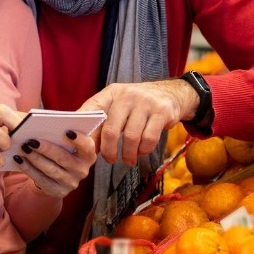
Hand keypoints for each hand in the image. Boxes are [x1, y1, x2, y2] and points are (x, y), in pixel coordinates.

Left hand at [17, 131, 96, 196]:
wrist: (61, 172)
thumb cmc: (63, 148)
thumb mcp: (69, 138)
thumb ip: (66, 127)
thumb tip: (51, 117)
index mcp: (88, 155)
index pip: (87, 147)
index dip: (79, 140)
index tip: (67, 131)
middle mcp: (82, 170)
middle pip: (63, 158)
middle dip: (46, 149)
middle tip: (31, 140)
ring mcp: (71, 183)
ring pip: (50, 170)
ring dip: (35, 158)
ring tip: (23, 148)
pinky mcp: (58, 191)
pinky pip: (41, 180)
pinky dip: (28, 169)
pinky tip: (19, 159)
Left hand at [79, 80, 196, 165]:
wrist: (170, 94)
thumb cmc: (136, 106)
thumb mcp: (118, 106)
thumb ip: (101, 121)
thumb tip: (83, 144)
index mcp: (111, 93)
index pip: (92, 110)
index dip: (86, 132)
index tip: (86, 149)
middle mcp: (127, 95)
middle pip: (111, 130)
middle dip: (109, 151)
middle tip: (110, 160)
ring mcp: (145, 102)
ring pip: (131, 137)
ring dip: (128, 154)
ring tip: (128, 159)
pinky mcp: (161, 111)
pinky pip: (149, 138)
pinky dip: (144, 150)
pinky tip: (141, 151)